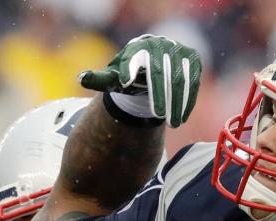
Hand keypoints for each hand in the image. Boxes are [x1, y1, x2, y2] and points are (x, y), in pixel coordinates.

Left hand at [80, 34, 201, 127]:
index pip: (136, 60)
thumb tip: (82, 79)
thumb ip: (99, 80)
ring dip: (179, 101)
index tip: (126, 83)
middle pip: (160, 72)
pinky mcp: (192, 59)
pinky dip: (189, 98)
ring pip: (180, 78)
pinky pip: (193, 79)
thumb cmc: (129, 75)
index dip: (130, 70)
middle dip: (162, 95)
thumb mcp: (113, 78)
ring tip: (174, 122)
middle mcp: (160, 44)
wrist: (151, 65)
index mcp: (139, 47)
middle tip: (160, 115)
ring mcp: (178, 50)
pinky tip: (183, 114)